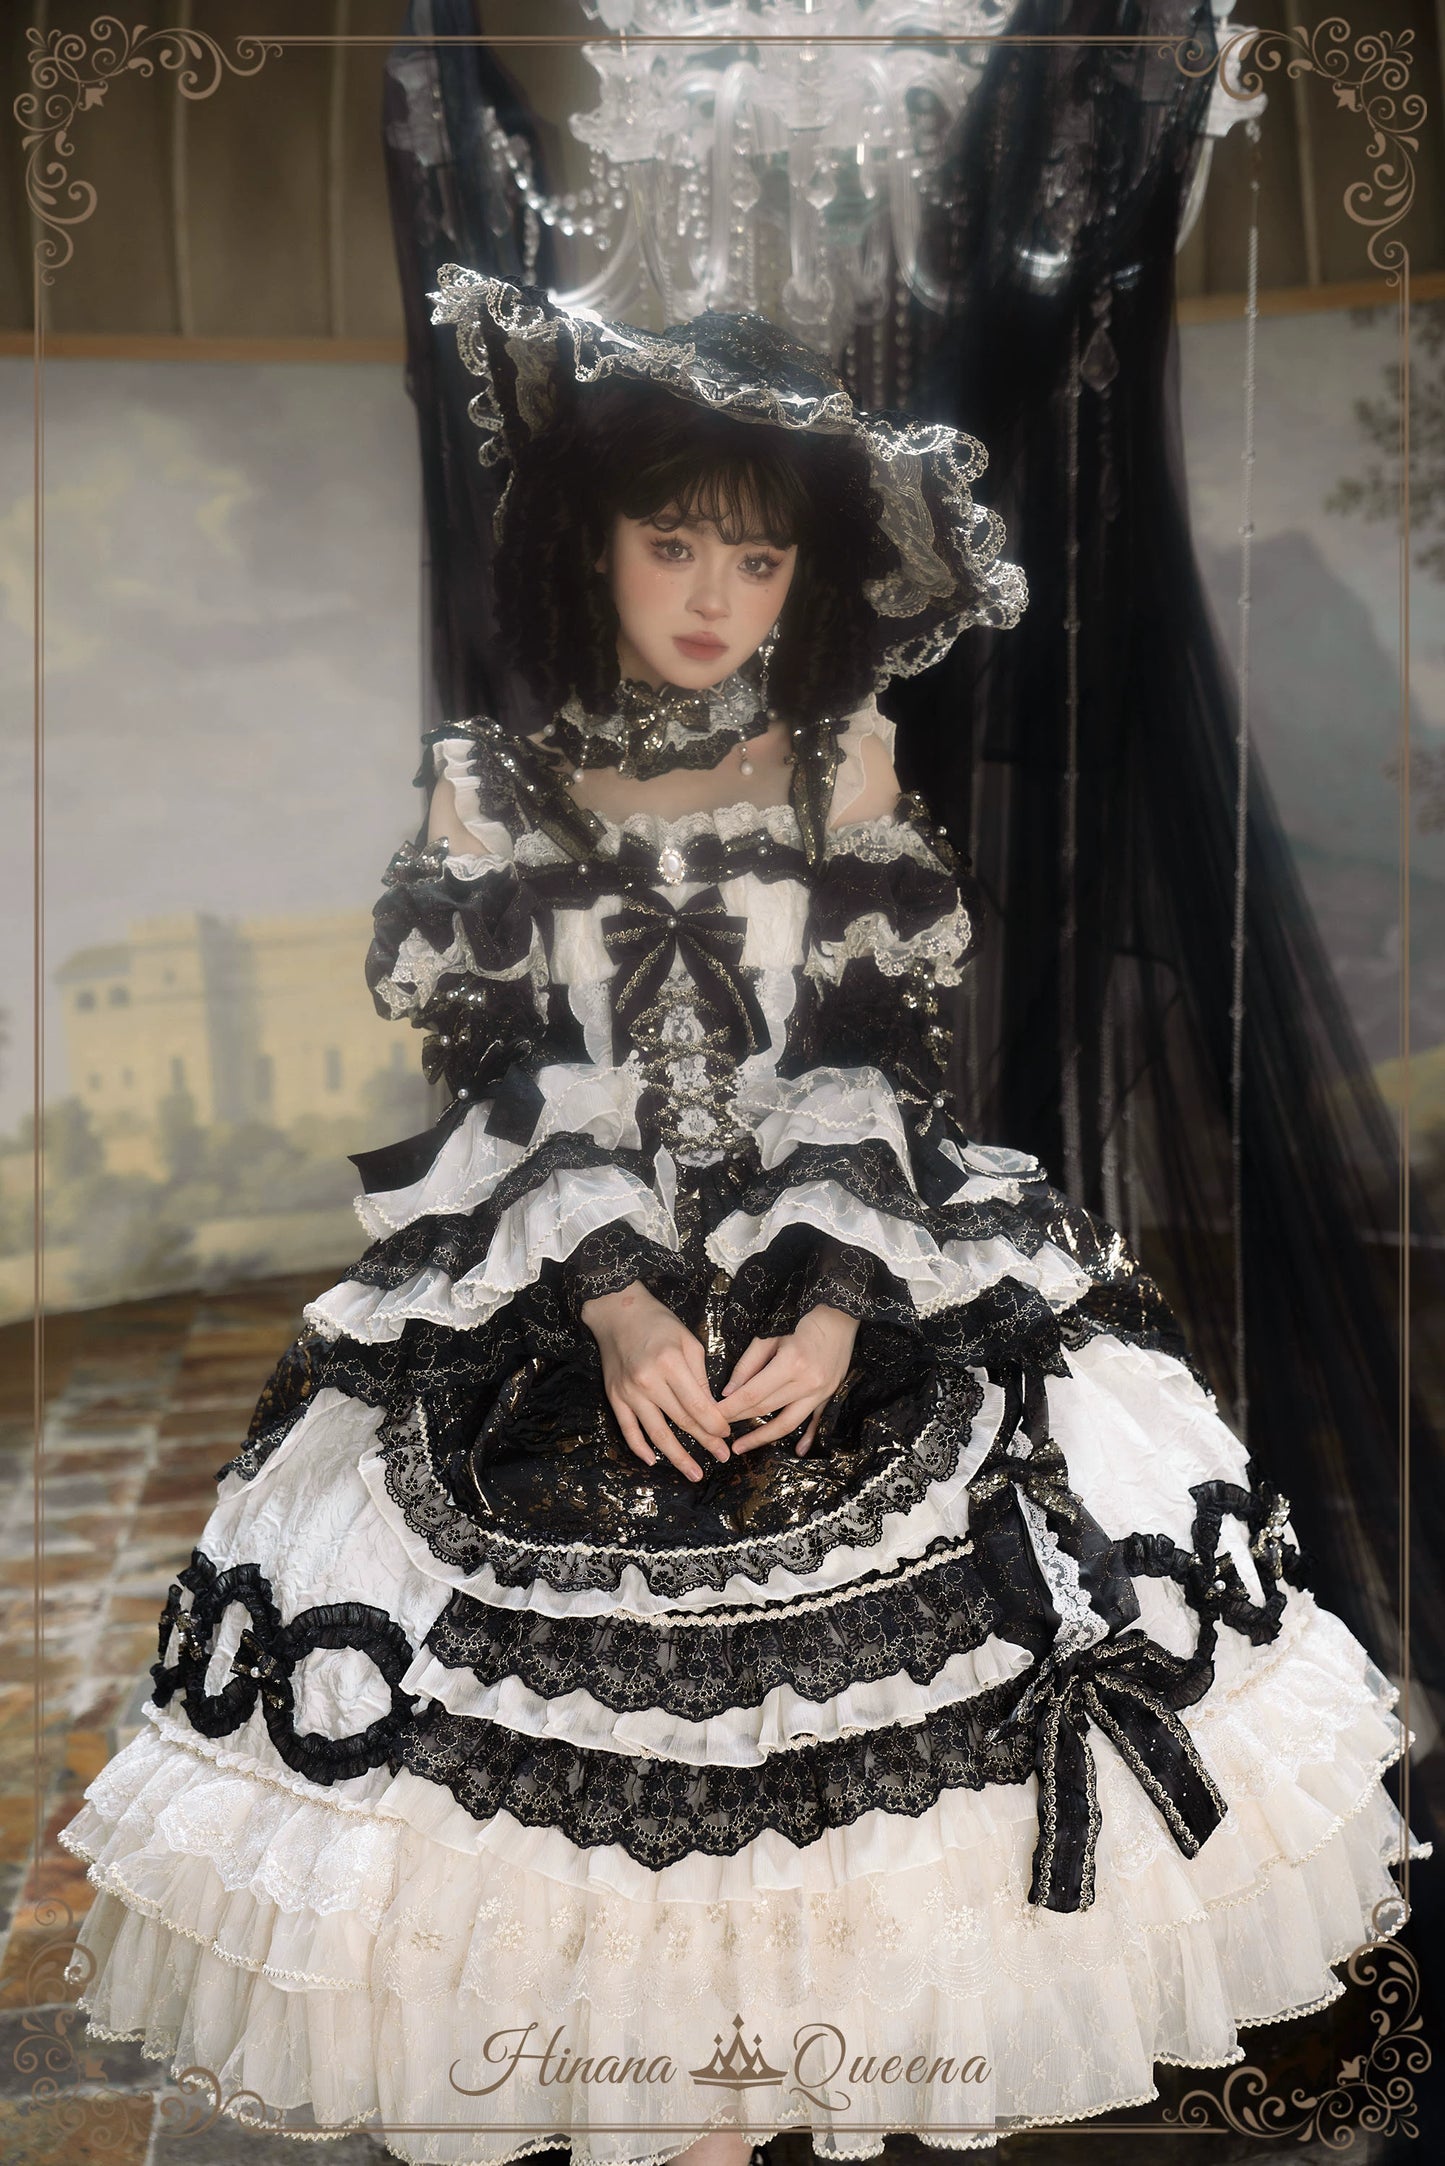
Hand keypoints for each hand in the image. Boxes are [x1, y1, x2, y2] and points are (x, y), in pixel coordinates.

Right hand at [581, 1281, 730, 1482]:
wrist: (617, 1313)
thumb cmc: (658, 1323)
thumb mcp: (687, 1340)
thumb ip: (699, 1375)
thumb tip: (711, 1408)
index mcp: (670, 1363)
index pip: (697, 1404)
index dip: (714, 1424)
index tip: (727, 1435)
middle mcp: (648, 1381)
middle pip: (681, 1420)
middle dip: (705, 1441)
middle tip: (722, 1457)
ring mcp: (629, 1392)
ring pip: (656, 1433)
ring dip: (677, 1457)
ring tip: (695, 1473)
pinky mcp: (615, 1397)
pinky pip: (628, 1429)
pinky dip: (639, 1448)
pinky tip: (653, 1461)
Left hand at [721, 1304, 859, 1456]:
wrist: (839, 1316)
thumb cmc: (801, 1318)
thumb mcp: (769, 1334)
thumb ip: (748, 1364)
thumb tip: (729, 1393)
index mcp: (791, 1364)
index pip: (752, 1394)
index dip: (730, 1408)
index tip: (712, 1416)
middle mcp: (808, 1382)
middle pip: (766, 1408)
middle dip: (738, 1420)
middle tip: (717, 1430)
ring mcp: (821, 1392)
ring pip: (788, 1422)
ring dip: (762, 1437)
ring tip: (741, 1447)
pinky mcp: (829, 1394)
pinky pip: (816, 1421)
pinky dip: (808, 1438)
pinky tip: (797, 1451)